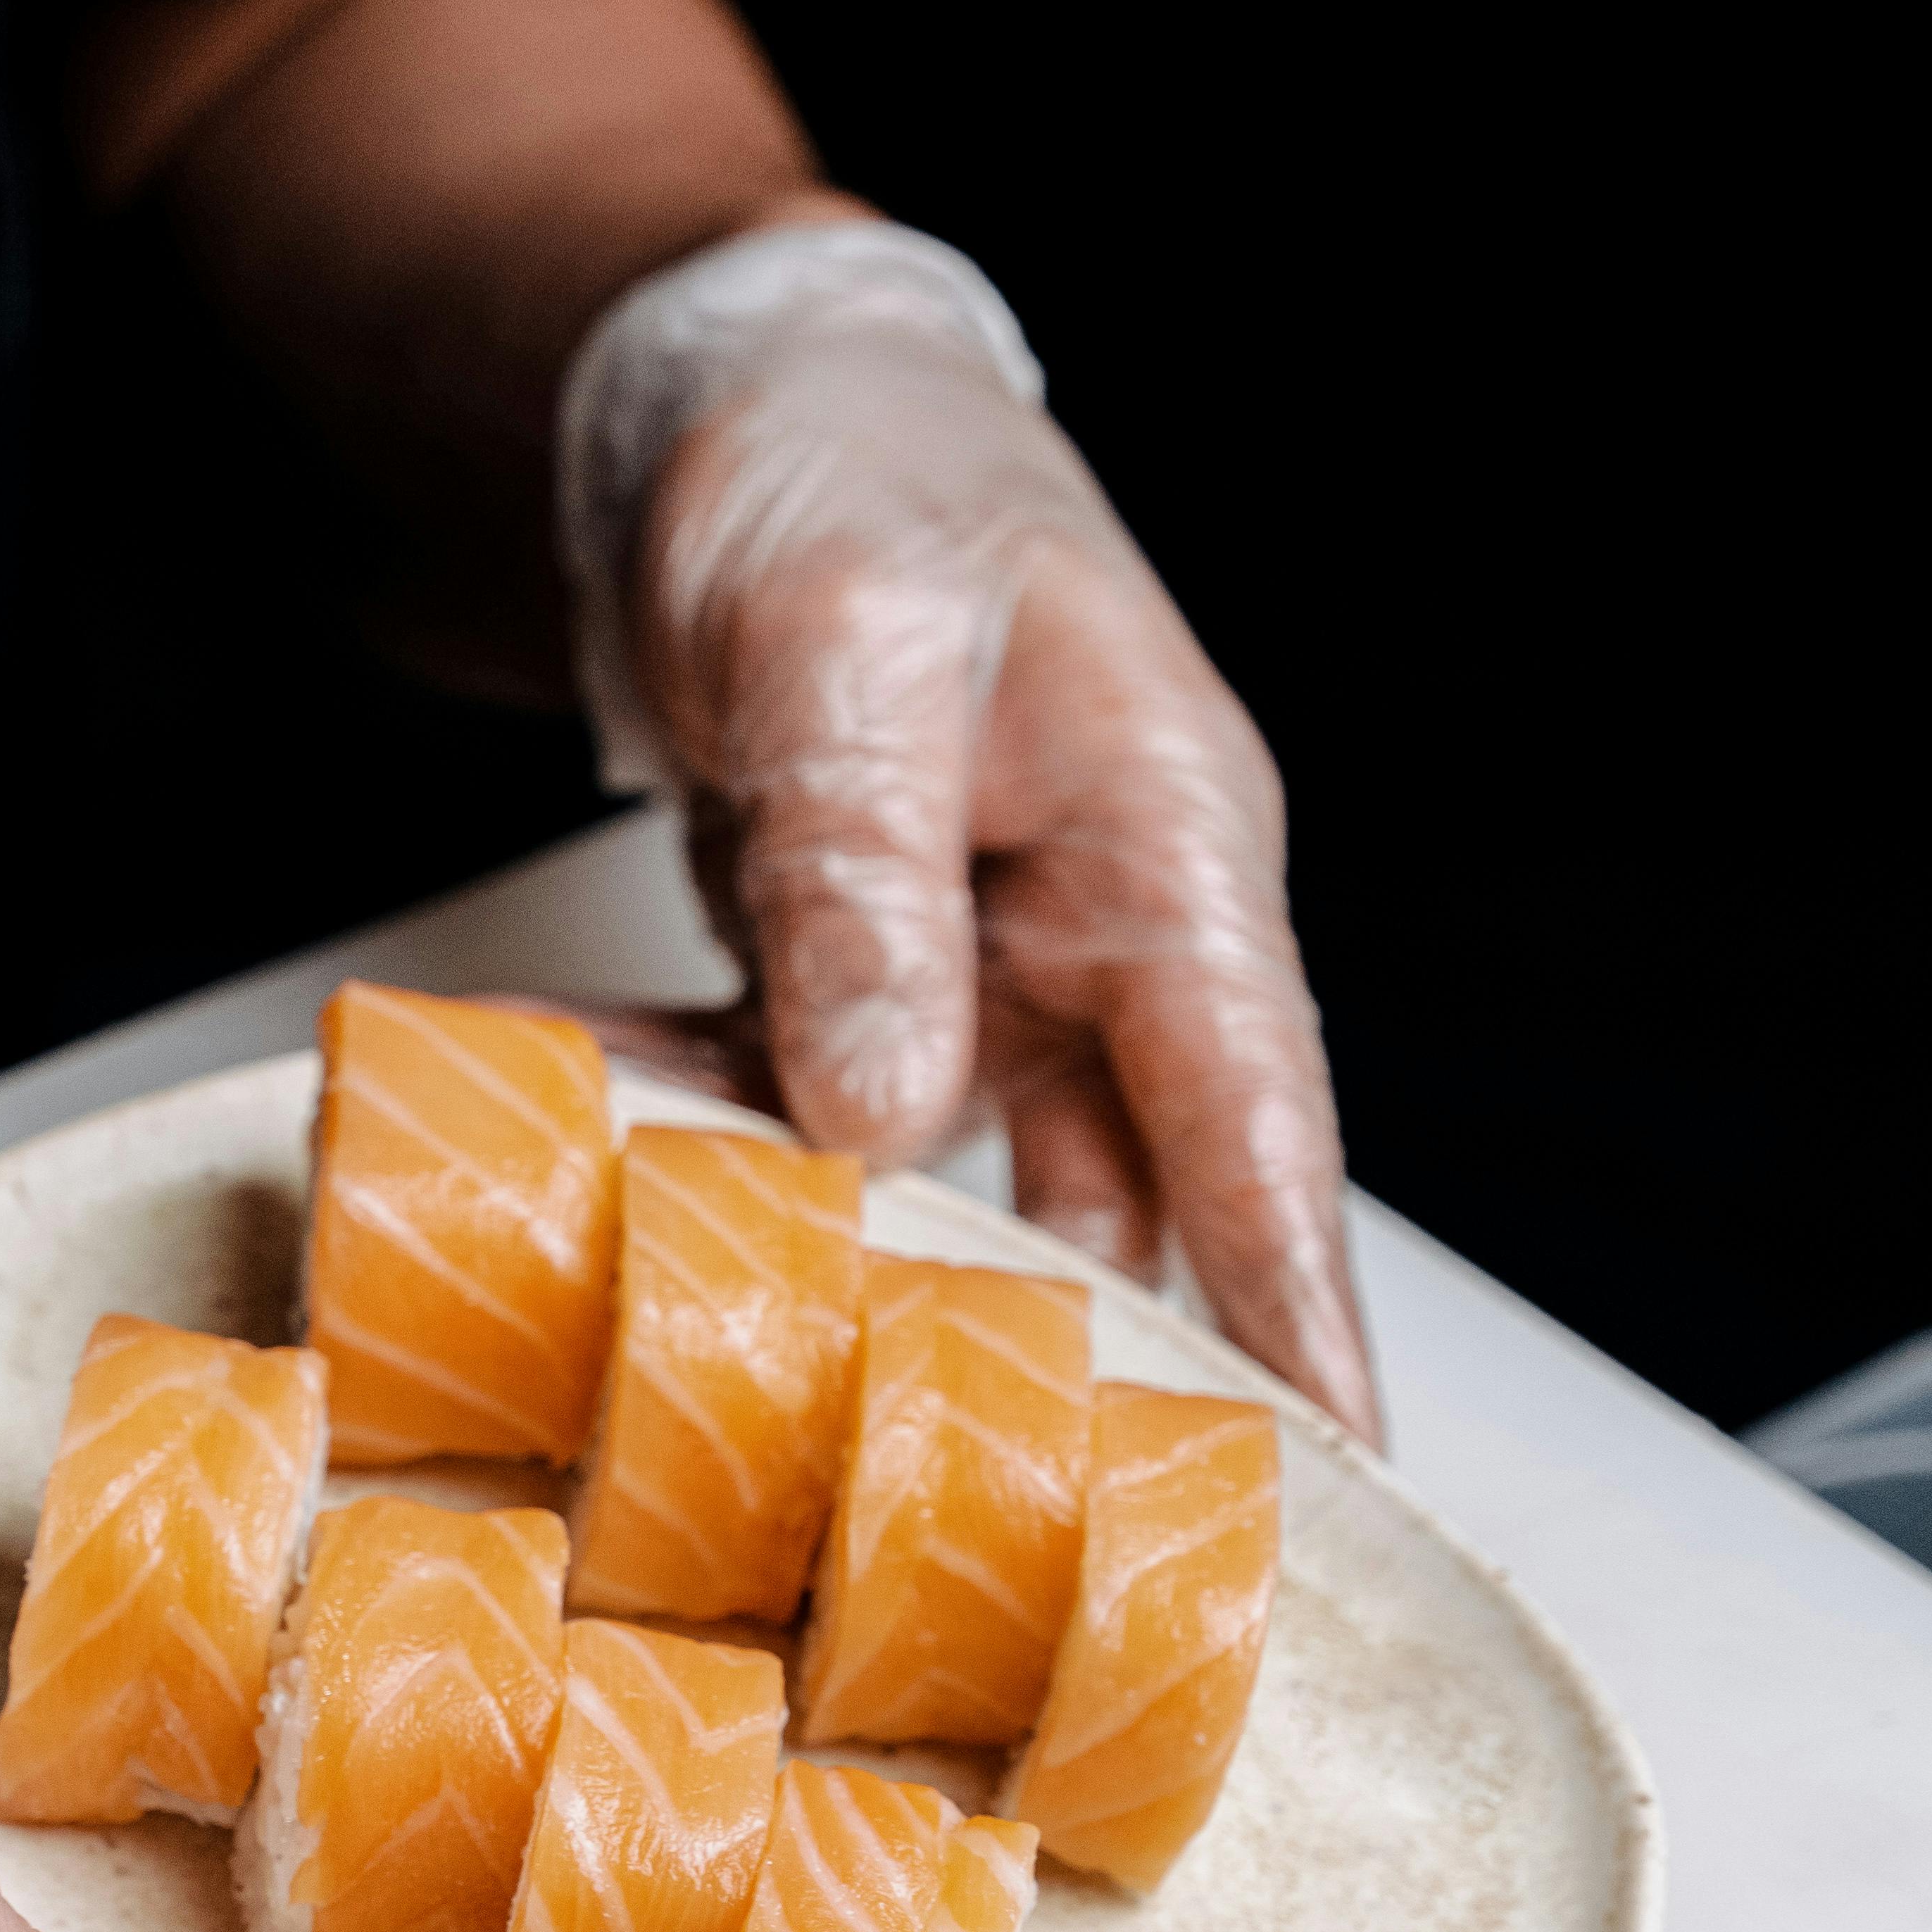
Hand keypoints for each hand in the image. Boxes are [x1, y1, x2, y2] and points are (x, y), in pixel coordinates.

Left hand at [621, 276, 1378, 1437]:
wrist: (732, 395)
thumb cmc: (842, 467)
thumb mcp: (847, 651)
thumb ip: (869, 878)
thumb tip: (885, 1105)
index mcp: (1165, 839)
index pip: (1257, 1111)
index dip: (1296, 1302)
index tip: (1334, 1468)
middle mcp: (1101, 926)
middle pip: (1132, 1189)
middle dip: (1095, 1365)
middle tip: (1059, 1536)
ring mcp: (986, 965)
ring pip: (949, 1174)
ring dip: (849, 1259)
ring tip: (765, 1372)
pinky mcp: (867, 981)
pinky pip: (798, 1105)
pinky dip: (703, 1138)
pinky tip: (597, 1151)